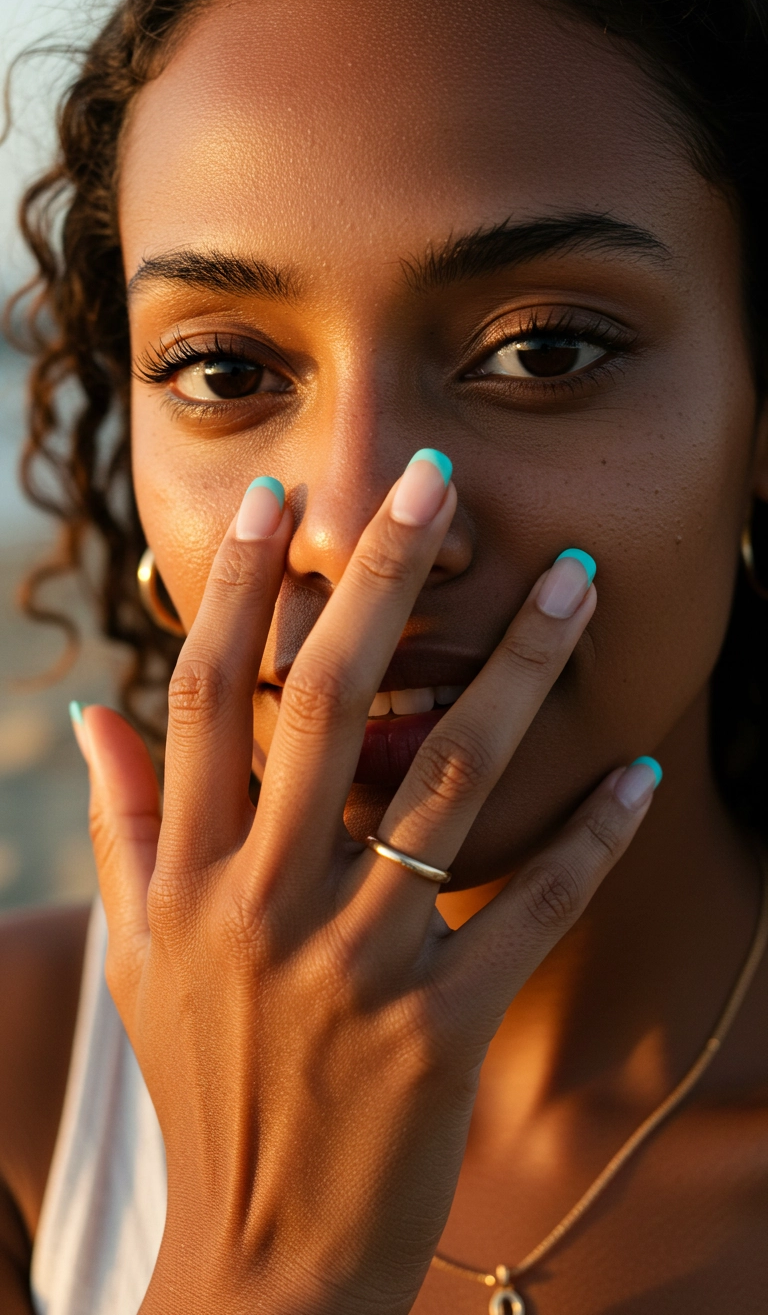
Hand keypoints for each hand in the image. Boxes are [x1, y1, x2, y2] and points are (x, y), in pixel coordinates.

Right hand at [75, 457, 657, 1314]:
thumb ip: (121, 827)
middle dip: (382, 581)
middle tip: (438, 482)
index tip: (283, 499)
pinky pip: (528, 906)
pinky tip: (642, 772)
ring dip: (517, 672)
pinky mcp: (440, 1025)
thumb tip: (90, 714)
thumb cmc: (202, 1080)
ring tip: (574, 583)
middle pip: (327, 705)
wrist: (261, 1254)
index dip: (242, 589)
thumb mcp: (137, 954)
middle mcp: (261, 903)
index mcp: (184, 877)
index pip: (207, 698)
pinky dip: (588, 837)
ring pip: (444, 782)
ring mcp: (354, 964)